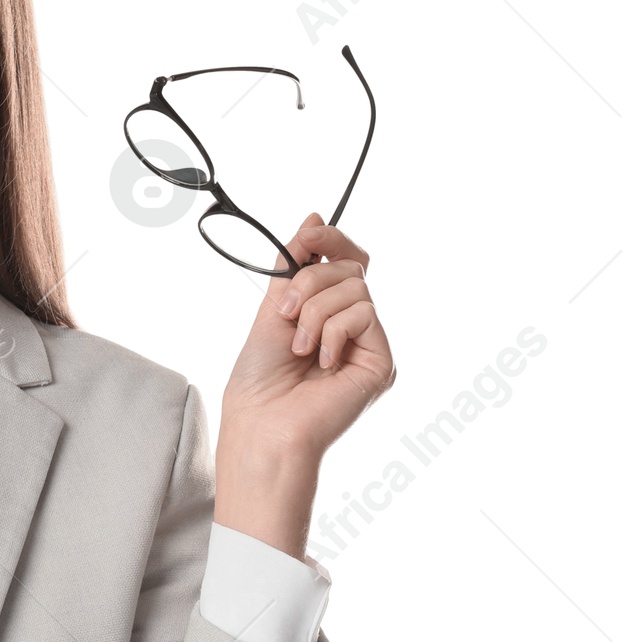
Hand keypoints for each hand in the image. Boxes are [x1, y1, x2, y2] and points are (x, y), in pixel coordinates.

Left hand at [213, 213, 395, 556]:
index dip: (330, 241)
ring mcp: (368, 344)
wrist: (262, 423)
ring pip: (356, 288)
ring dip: (314, 311)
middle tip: (285, 315)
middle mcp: (352, 327)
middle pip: (350, 268)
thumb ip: (295, 267)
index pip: (346, 260)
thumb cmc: (259, 379)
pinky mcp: (381, 361)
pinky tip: (320, 363)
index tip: (308, 234)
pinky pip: (363, 314)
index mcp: (326, 313)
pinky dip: (331, 332)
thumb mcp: (272, 309)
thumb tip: (315, 219)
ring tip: (299, 347)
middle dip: (309, 283)